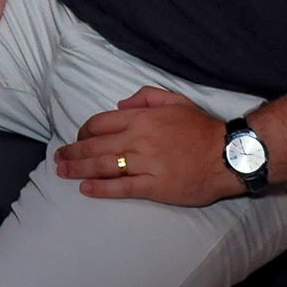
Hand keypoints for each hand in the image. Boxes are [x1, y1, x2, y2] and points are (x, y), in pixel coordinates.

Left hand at [54, 86, 244, 206]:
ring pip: (104, 167)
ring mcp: (146, 164)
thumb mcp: (174, 100)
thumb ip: (145, 98)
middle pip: (95, 146)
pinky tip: (86, 189)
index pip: (100, 123)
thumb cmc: (201, 127)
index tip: (77, 139)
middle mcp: (138, 140)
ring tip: (62, 172)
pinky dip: (101, 189)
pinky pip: (122, 188)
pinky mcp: (155, 187)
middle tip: (58, 158)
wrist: (228, 155)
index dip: (83, 132)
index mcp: (141, 119)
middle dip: (72, 152)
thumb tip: (120, 107)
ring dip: (79, 169)